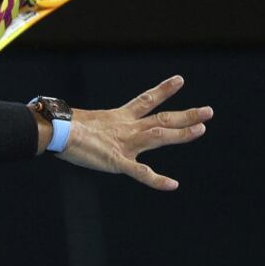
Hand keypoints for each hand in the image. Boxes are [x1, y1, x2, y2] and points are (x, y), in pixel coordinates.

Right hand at [59, 75, 212, 189]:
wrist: (56, 130)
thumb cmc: (63, 126)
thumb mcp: (82, 121)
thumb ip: (90, 125)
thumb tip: (74, 122)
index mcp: (119, 118)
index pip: (146, 100)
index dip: (164, 90)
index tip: (180, 80)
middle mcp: (127, 128)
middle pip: (162, 119)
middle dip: (186, 115)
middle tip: (208, 111)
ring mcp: (124, 144)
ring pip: (159, 137)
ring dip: (181, 134)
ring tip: (201, 129)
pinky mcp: (116, 161)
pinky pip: (140, 172)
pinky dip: (157, 180)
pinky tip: (173, 185)